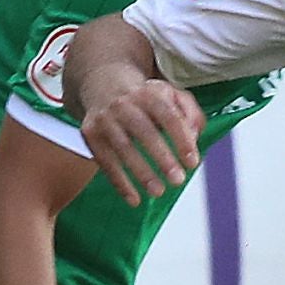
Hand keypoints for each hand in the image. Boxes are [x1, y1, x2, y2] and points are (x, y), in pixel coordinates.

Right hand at [80, 76, 205, 205]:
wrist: (102, 85)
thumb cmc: (145, 98)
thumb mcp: (170, 95)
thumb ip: (189, 113)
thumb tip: (193, 138)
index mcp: (149, 93)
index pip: (168, 115)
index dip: (181, 139)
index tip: (192, 162)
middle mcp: (125, 104)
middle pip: (144, 131)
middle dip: (162, 157)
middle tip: (178, 180)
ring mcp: (105, 119)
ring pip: (123, 148)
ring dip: (141, 173)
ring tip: (158, 192)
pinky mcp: (91, 134)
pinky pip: (105, 161)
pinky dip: (119, 182)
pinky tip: (134, 200)